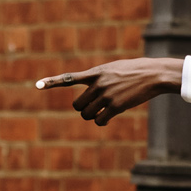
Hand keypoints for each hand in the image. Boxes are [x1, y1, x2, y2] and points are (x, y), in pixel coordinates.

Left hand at [38, 59, 184, 124]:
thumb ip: (100, 77)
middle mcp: (98, 84)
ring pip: (87, 114)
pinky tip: (108, 118)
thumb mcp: (114, 68)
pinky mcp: (116, 106)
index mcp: (96, 73)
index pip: (69, 78)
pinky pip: (100, 120)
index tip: (37, 85)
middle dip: (83, 110)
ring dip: (92, 116)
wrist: (153, 74)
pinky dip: (102, 122)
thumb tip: (93, 90)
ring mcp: (106, 95)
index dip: (52, 82)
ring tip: (103, 111)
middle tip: (93, 108)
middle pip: (77, 105)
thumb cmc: (135, 71)